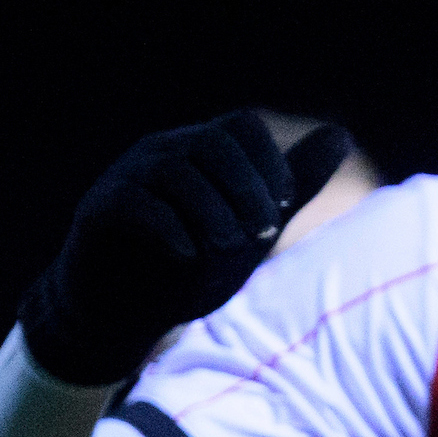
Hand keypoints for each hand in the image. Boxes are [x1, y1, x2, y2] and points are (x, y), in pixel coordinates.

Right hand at [18, 110, 352, 384]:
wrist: (129, 311)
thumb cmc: (196, 263)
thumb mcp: (256, 225)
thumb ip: (295, 184)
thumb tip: (340, 134)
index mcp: (203, 150)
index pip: (244, 126)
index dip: (271, 164)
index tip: (283, 209)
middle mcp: (163, 151)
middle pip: (212, 141)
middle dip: (247, 189)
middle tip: (265, 234)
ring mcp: (126, 175)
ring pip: (174, 169)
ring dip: (213, 211)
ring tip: (231, 250)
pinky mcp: (97, 208)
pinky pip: (133, 201)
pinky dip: (169, 227)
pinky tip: (190, 258)